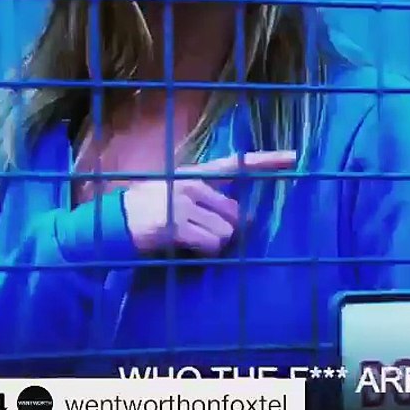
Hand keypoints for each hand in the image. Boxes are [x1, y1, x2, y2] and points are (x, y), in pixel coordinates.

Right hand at [122, 150, 295, 254]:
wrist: (114, 223)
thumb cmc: (149, 210)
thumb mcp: (178, 194)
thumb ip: (210, 200)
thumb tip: (244, 218)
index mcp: (194, 174)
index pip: (237, 164)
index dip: (267, 160)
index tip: (295, 158)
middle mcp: (192, 184)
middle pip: (235, 213)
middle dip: (226, 229)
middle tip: (202, 234)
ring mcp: (183, 204)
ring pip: (226, 232)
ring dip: (214, 243)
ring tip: (190, 240)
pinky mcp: (176, 225)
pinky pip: (211, 244)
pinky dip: (205, 252)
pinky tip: (186, 247)